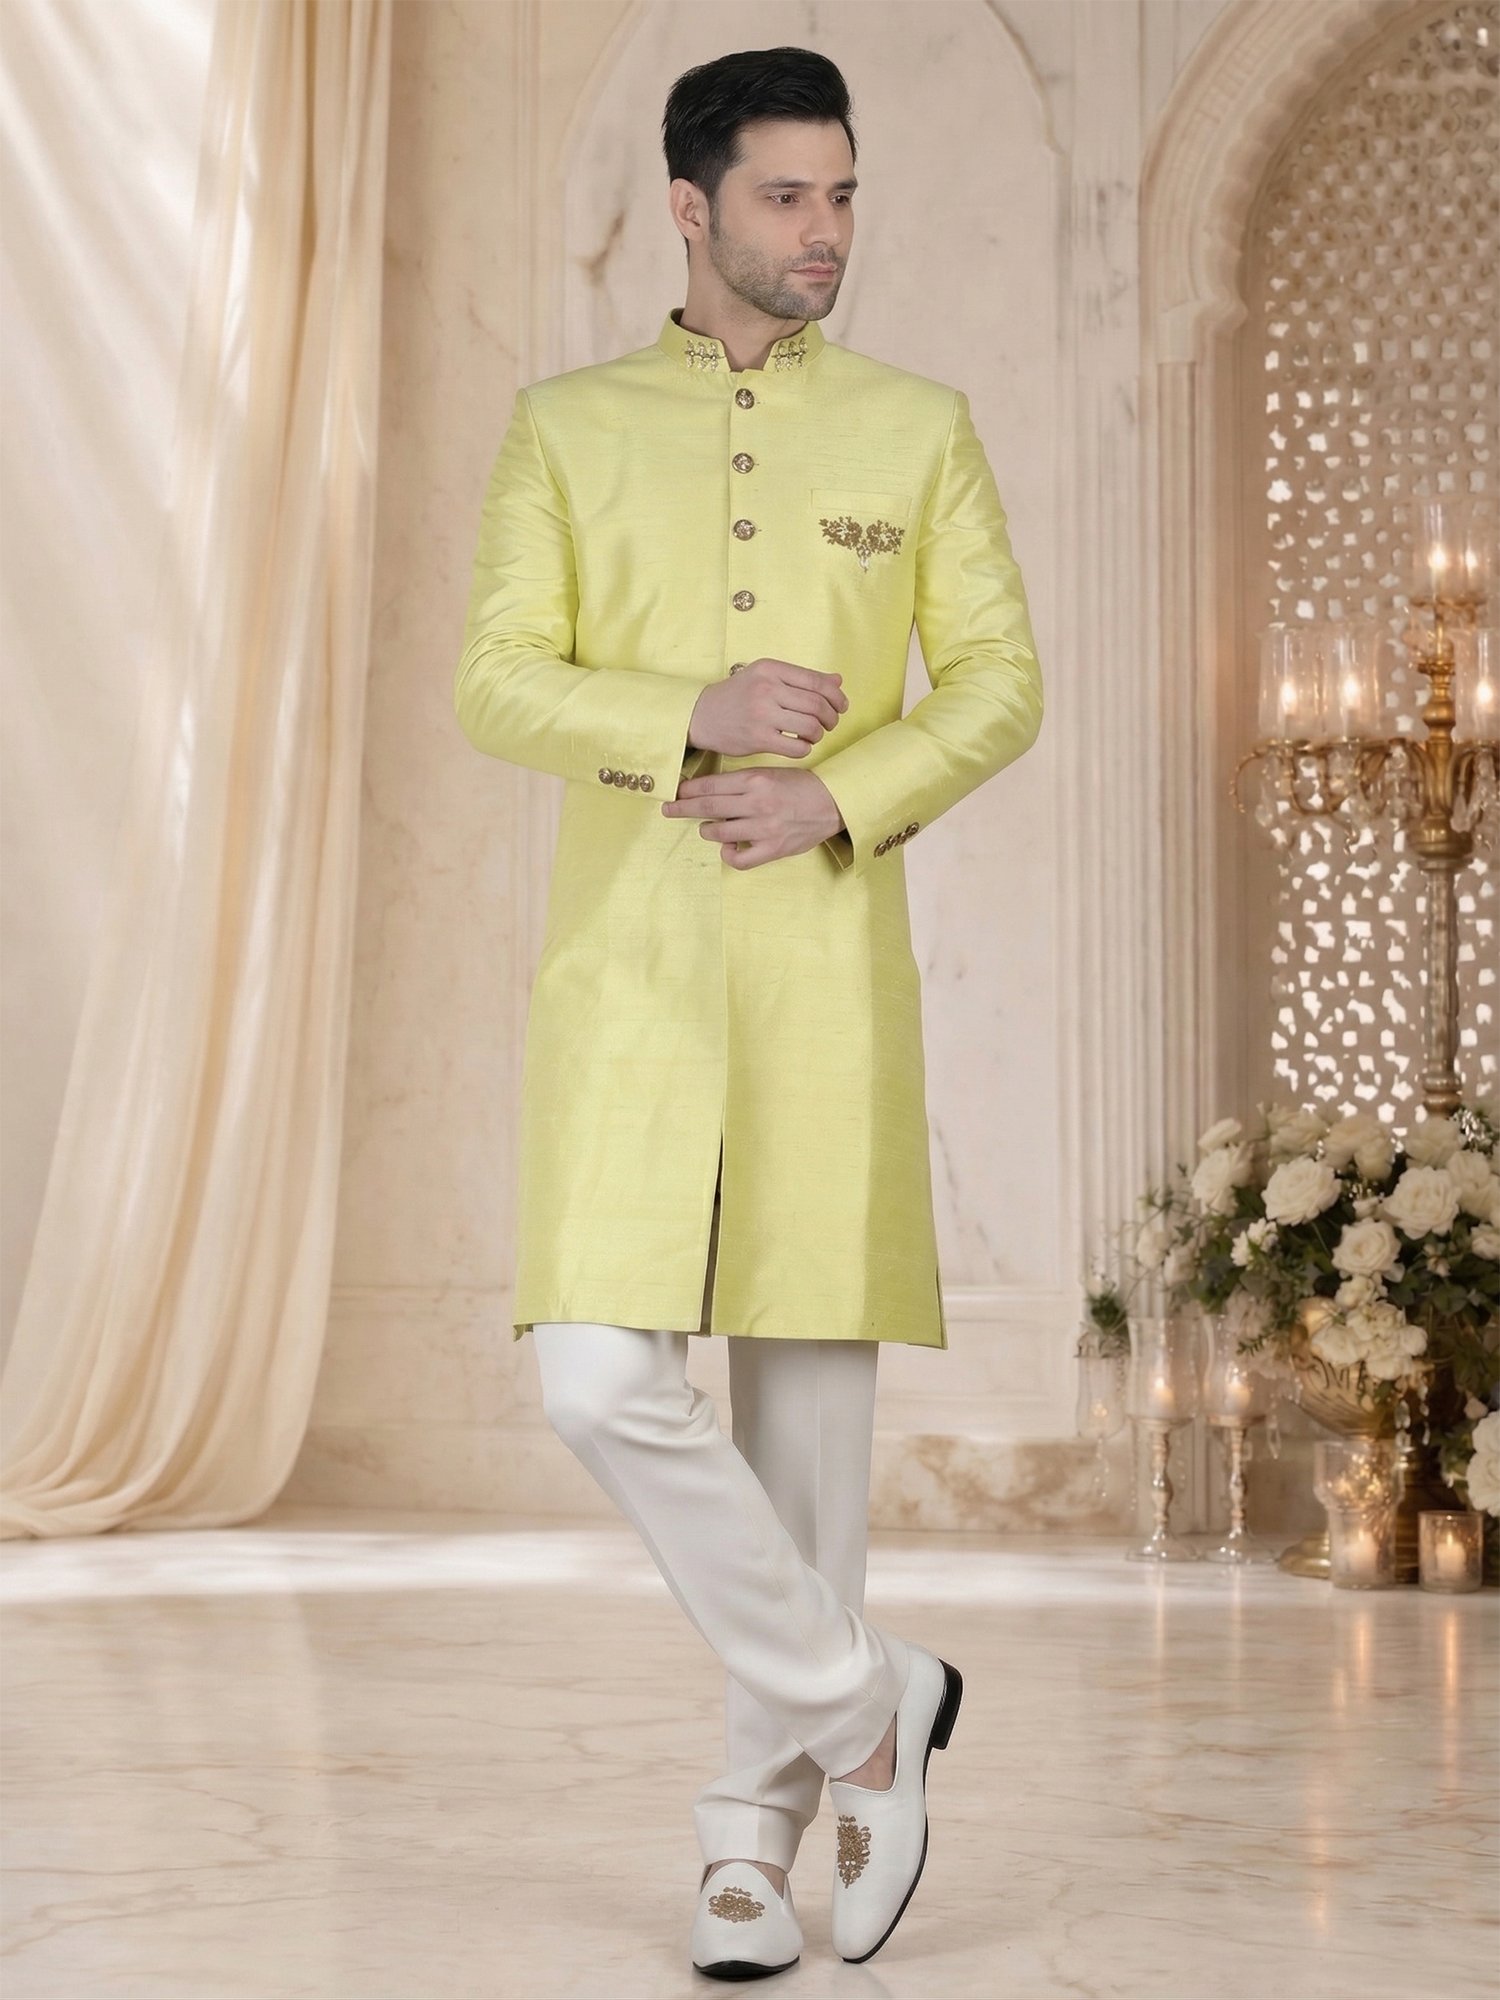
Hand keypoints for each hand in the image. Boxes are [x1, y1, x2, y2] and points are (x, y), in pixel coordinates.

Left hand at [661, 766, 844, 868]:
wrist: (833, 802)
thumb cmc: (799, 787)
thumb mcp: (769, 774)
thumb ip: (741, 783)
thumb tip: (708, 791)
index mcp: (755, 780)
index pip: (710, 785)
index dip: (688, 790)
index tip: (675, 792)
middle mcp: (756, 803)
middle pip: (707, 807)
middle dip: (682, 808)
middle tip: (667, 809)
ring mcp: (764, 827)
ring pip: (718, 832)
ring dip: (707, 830)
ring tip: (709, 827)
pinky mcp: (772, 848)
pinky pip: (738, 858)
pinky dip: (728, 854)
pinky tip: (728, 847)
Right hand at [687, 657, 847, 757]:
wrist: (702, 715)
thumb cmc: (739, 696)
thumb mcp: (766, 677)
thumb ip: (801, 679)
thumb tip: (837, 681)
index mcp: (771, 669)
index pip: (817, 681)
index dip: (836, 696)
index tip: (841, 706)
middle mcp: (767, 688)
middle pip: (818, 705)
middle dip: (831, 717)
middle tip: (830, 724)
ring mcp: (762, 714)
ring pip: (811, 726)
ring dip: (819, 734)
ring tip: (813, 735)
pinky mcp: (758, 738)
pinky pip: (797, 747)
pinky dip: (805, 748)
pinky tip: (799, 745)